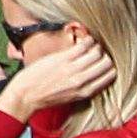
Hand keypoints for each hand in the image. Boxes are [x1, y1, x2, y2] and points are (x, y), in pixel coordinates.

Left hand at [0, 29, 116, 123]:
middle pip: (107, 63)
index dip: (109, 66)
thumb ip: (84, 86)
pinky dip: (86, 40)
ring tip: (89, 44)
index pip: (111, 75)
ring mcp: (73, 69)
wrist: (25, 96)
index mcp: (86, 92)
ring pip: (97, 52)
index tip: (102, 61)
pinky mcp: (63, 59)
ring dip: (95, 46)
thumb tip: (95, 74)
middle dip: (104, 55)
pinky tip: (82, 40)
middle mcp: (82, 81)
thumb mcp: (70, 97)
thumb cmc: (45, 97)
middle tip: (96, 52)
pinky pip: (83, 45)